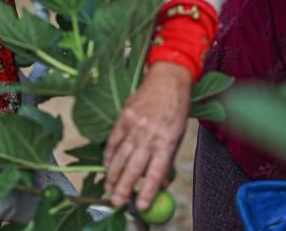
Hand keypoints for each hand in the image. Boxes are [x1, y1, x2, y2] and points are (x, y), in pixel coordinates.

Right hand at [103, 62, 192, 209]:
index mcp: (167, 140)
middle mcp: (150, 134)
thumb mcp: (178, 135)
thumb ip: (168, 159)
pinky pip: (114, 140)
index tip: (141, 205)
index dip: (148, 190)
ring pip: (121, 155)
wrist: (167, 80)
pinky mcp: (124, 116)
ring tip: (109, 188)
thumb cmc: (176, 109)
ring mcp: (135, 125)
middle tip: (117, 202)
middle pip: (134, 167)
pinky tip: (107, 165)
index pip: (156, 171)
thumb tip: (160, 183)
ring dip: (113, 174)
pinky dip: (109, 154)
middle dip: (124, 187)